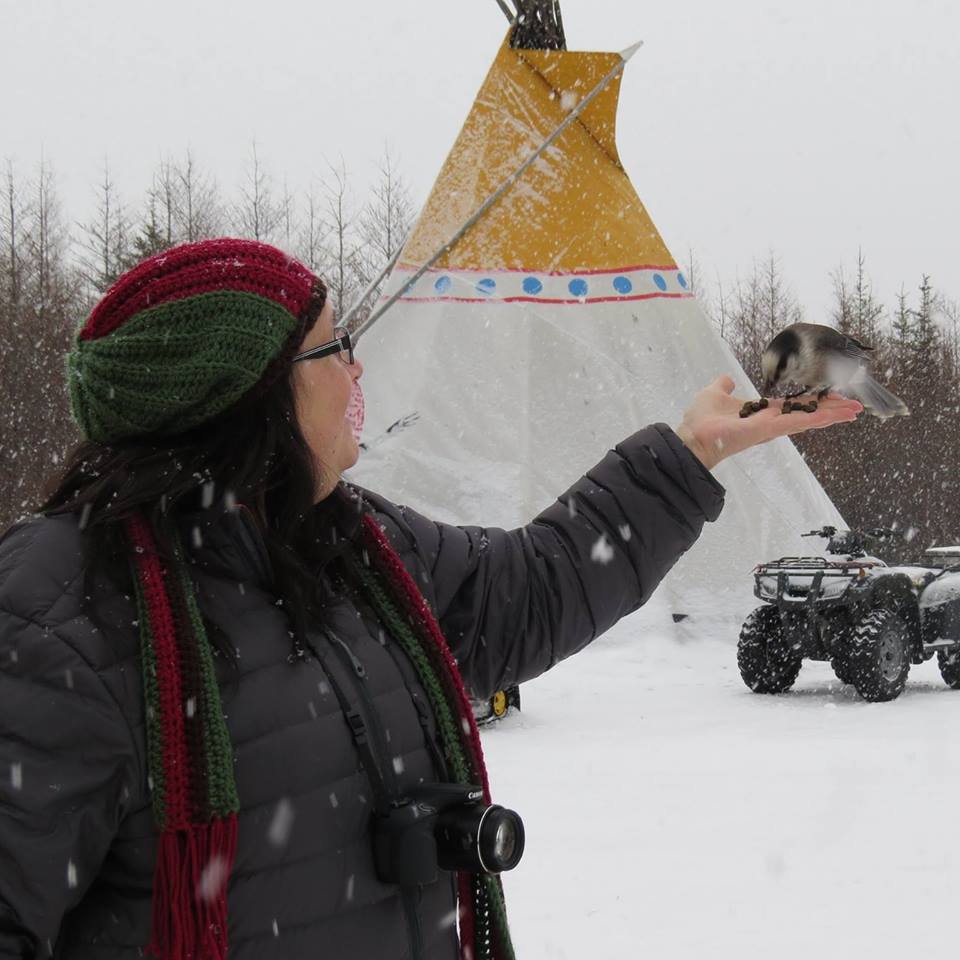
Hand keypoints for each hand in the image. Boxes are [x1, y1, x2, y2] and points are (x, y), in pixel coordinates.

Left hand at [675, 375, 862, 470]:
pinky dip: (816, 419)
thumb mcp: (714, 393)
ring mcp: (772, 427)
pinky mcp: (769, 430)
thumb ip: (723, 386)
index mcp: (762, 412)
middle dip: (832, 410)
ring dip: (832, 415)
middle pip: (808, 413)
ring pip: (808, 419)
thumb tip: (727, 379)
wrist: (692, 436)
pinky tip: (835, 416)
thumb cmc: (700, 419)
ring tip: (855, 412)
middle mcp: (771, 421)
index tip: (834, 398)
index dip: (814, 402)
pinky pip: (797, 422)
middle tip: (856, 407)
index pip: (794, 406)